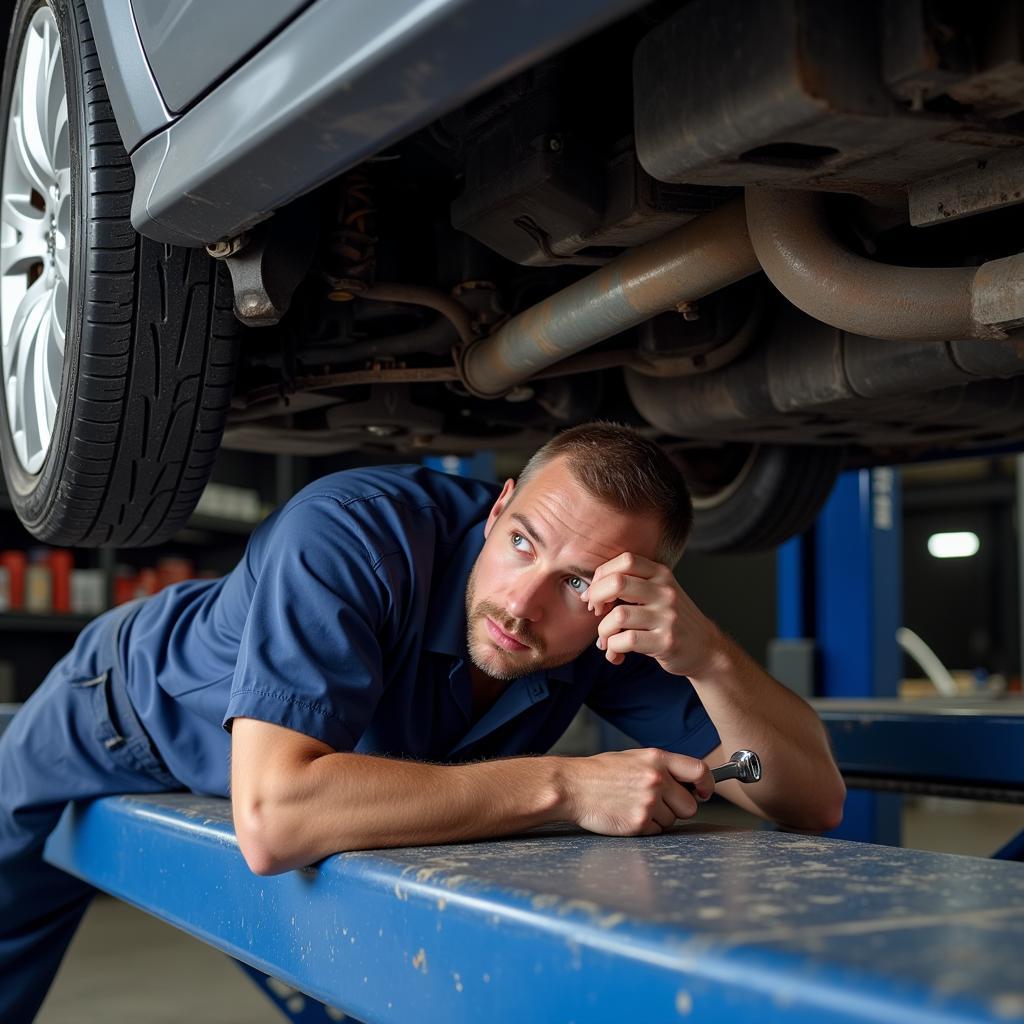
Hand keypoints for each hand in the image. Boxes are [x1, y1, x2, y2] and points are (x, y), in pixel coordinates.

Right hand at [563, 747, 713, 835]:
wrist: (572, 786)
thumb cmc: (599, 773)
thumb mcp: (633, 758)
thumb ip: (661, 768)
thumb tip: (686, 783)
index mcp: (656, 758)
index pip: (699, 770)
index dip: (707, 784)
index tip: (703, 792)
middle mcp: (656, 779)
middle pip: (689, 805)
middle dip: (677, 808)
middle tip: (655, 803)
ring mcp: (648, 802)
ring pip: (672, 821)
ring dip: (658, 818)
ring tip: (632, 806)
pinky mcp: (639, 823)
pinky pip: (656, 832)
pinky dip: (644, 828)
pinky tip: (626, 815)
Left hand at [583, 551, 722, 676]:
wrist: (706, 648)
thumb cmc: (670, 620)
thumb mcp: (657, 593)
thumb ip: (630, 585)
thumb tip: (590, 592)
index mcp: (661, 574)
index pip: (625, 559)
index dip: (602, 575)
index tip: (596, 593)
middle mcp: (665, 592)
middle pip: (617, 582)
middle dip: (596, 597)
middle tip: (597, 611)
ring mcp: (667, 617)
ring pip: (618, 616)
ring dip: (603, 631)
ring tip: (607, 640)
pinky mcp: (666, 642)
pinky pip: (625, 641)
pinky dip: (612, 649)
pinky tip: (616, 654)